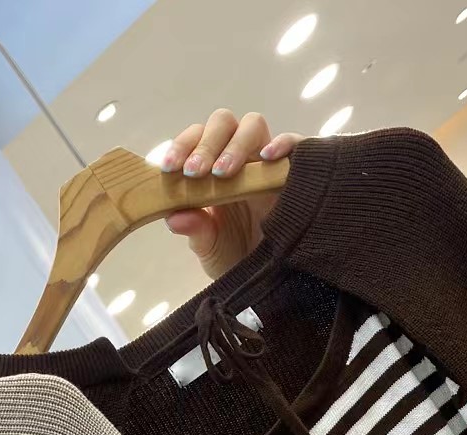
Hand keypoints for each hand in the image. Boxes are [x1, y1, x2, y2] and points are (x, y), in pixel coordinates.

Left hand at [162, 111, 302, 280]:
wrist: (264, 279)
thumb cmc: (234, 255)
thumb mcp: (209, 247)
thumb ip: (195, 230)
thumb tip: (174, 218)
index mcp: (212, 169)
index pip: (196, 139)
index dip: (182, 146)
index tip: (170, 168)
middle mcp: (239, 158)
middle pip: (222, 123)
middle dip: (205, 143)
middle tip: (195, 172)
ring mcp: (267, 162)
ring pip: (253, 125)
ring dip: (235, 143)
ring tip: (223, 172)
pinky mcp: (294, 171)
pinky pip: (296, 143)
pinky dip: (284, 142)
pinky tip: (268, 156)